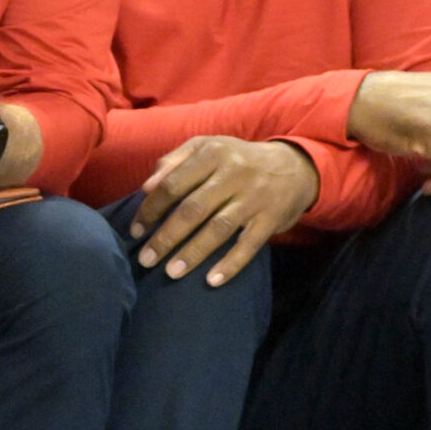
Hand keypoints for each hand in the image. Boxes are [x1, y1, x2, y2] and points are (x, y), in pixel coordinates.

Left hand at [128, 136, 318, 285]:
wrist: (295, 167)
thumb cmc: (236, 160)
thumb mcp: (205, 148)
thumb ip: (172, 162)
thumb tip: (145, 188)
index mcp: (212, 153)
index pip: (172, 184)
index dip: (151, 210)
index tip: (135, 232)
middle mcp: (234, 173)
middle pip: (193, 209)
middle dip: (166, 237)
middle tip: (146, 259)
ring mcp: (255, 197)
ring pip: (219, 228)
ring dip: (193, 253)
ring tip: (171, 272)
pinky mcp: (272, 218)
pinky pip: (249, 245)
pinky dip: (230, 264)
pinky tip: (211, 281)